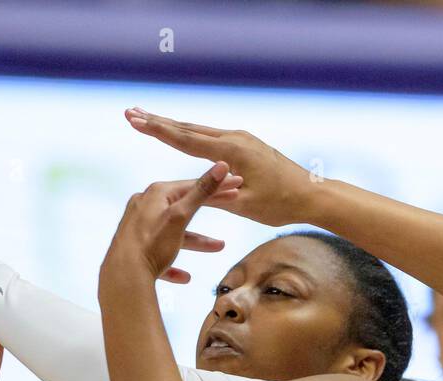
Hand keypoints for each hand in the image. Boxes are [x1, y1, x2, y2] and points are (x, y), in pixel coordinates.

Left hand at [100, 163, 237, 292]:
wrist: (124, 276)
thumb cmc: (152, 243)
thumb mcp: (181, 215)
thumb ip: (201, 191)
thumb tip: (219, 165)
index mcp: (156, 194)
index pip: (193, 185)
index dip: (217, 184)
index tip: (237, 183)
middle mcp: (145, 206)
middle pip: (184, 206)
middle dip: (209, 208)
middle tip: (233, 203)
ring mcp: (139, 228)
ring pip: (174, 233)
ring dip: (196, 241)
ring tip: (218, 246)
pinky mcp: (136, 251)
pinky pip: (159, 255)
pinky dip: (173, 264)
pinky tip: (184, 277)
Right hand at [126, 108, 316, 227]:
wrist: (312, 194)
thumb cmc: (280, 204)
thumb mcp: (245, 206)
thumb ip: (217, 195)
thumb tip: (192, 192)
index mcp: (231, 152)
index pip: (185, 140)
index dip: (157, 131)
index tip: (135, 121)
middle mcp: (234, 138)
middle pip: (188, 129)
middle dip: (158, 122)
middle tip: (130, 113)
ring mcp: (241, 139)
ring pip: (199, 131)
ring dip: (173, 126)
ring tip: (148, 120)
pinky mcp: (246, 145)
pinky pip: (212, 137)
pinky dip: (191, 134)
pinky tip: (181, 134)